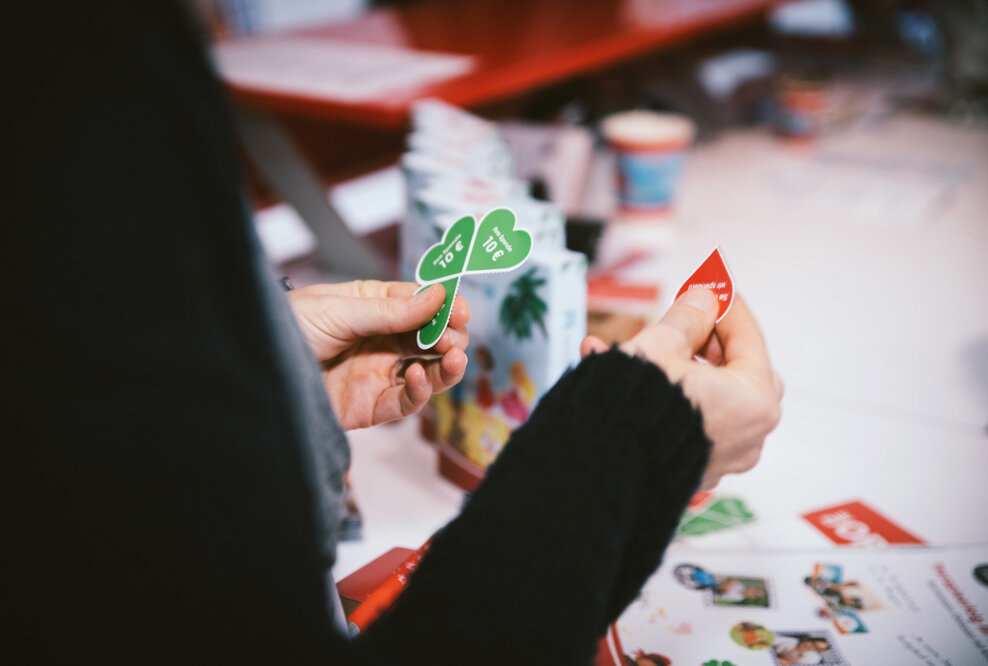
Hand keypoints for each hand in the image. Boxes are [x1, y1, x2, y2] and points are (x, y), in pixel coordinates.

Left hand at [287, 280, 469, 429]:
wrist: (256, 367)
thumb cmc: (287, 327)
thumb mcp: (340, 310)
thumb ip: (391, 311)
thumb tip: (438, 296)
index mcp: (374, 307)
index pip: (421, 305)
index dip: (444, 307)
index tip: (460, 310)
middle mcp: (382, 340)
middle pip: (431, 339)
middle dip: (449, 337)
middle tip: (453, 337)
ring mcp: (379, 373)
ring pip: (428, 372)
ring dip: (446, 366)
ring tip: (453, 359)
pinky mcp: (371, 406)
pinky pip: (407, 401)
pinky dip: (420, 391)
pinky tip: (418, 376)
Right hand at [581, 289, 781, 489]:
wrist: (604, 469)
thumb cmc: (639, 410)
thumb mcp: (662, 346)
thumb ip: (687, 318)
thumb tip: (702, 301)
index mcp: (754, 399)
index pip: (747, 337)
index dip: (725, 305)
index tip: (713, 287)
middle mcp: (748, 433)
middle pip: (734, 371)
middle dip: (704, 342)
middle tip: (685, 320)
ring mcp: (723, 456)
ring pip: (703, 396)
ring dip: (669, 367)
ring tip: (627, 345)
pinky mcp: (694, 470)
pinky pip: (684, 420)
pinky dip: (663, 397)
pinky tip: (621, 374)